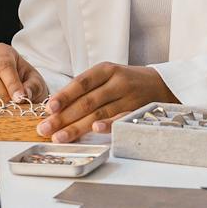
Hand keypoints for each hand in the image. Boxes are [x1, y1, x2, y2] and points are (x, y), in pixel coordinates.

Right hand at [0, 44, 46, 102]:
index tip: (19, 98)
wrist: (17, 90)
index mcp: (2, 52)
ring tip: (2, 111)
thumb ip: (32, 86)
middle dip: (0, 94)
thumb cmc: (26, 82)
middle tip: (11, 106)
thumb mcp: (35, 82)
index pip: (4, 65)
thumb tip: (24, 94)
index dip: (12, 83)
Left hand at [40, 62, 173, 142]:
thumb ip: (85, 90)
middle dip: (63, 117)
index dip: (64, 96)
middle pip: (87, 102)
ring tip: (59, 137)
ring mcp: (128, 98)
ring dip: (77, 127)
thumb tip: (54, 108)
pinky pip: (120, 120)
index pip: (81, 83)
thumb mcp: (107, 77)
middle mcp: (117, 82)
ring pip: (99, 114)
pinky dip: (108, 126)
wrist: (162, 85)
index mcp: (106, 70)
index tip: (48, 108)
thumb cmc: (126, 82)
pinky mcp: (137, 112)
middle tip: (44, 129)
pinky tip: (95, 131)